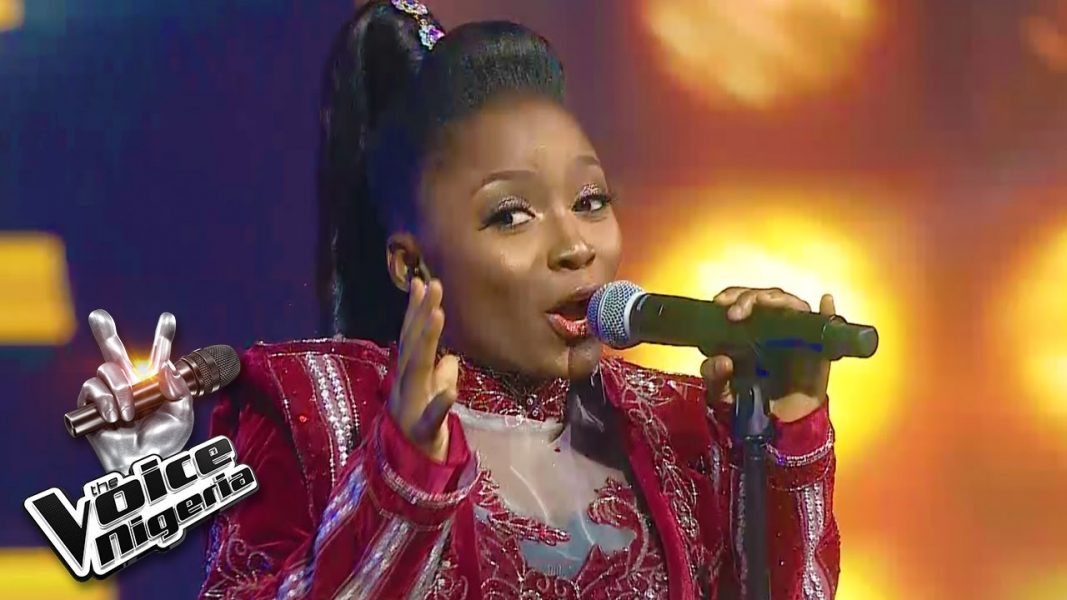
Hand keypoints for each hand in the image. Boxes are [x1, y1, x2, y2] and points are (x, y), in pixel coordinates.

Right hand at [78, 310, 193, 473]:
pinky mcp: (92, 407)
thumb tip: (166, 367)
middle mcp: (131, 386)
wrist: (144, 464)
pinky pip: (92, 387)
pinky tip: (116, 416)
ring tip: (130, 413)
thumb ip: (179, 389)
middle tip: (98, 314)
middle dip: (105, 332)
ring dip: (120, 390)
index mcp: (155, 385)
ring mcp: (110, 396)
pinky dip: (105, 400)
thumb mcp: (182, 414)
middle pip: (115, 353)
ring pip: (107, 370)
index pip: (158, 357)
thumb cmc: (164, 443)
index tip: (169, 317)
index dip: (162, 337)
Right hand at [387, 278, 459, 461]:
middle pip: (413, 344)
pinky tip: (452, 390)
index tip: (422, 281)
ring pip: (418, 370)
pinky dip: (441, 402)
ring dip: (427, 341)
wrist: (411, 473)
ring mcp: (412, 406)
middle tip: (433, 284)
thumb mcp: (434, 395)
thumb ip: (442, 374)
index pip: (412, 337)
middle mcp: (407, 386)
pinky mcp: (423, 431)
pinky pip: (432, 416)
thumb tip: (451, 357)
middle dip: (422, 314)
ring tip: (438, 315)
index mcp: (410, 376)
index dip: (416, 310)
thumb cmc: (423, 430)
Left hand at [700, 288, 834, 422]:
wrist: (777, 427)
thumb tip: (722, 361)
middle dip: (750, 297)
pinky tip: (825, 300)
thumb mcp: (722, 391)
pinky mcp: (818, 353)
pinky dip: (827, 312)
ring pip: (793, 307)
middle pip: (767, 299)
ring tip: (765, 303)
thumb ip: (715, 376)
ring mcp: (798, 337)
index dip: (734, 295)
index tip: (720, 302)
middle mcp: (774, 328)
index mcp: (750, 331)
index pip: (744, 301)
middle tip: (735, 312)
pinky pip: (826, 328)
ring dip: (779, 301)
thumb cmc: (751, 402)